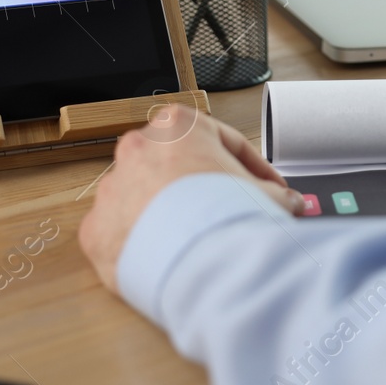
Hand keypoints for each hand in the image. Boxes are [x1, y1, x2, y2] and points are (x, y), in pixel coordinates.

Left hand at [78, 105, 305, 289]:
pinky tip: (169, 259)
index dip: (254, 170)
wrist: (196, 256)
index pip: (223, 143)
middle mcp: (138, 148)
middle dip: (205, 191)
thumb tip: (289, 203)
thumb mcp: (268, 193)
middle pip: (179, 168)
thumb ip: (275, 193)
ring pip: (146, 200)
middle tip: (231, 215)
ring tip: (200, 243)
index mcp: (178, 125)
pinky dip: (144, 246)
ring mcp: (112, 187)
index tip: (267, 189)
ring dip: (170, 218)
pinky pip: (123, 234)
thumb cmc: (226, 213)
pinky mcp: (96, 228)